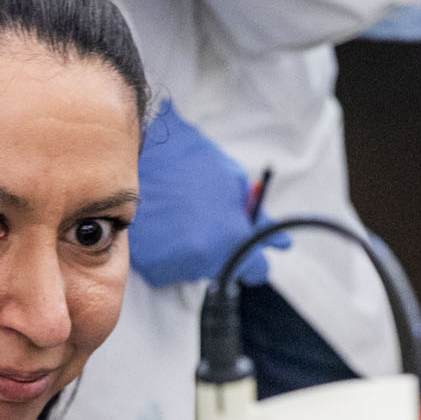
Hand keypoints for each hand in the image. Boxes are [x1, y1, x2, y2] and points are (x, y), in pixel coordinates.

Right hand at [125, 102, 287, 288]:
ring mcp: (172, 264)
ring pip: (193, 269)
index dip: (255, 257)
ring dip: (192, 251)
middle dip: (221, 249)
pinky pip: (166, 267)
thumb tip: (281, 243)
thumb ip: (258, 218)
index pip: (257, 271)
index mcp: (232, 239)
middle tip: (208, 218)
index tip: (250, 250)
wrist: (139, 148)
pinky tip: (163, 224)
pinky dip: (166, 251)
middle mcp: (203, 260)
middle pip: (223, 269)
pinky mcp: (145, 264)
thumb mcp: (234, 182)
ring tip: (181, 216)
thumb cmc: (190, 159)